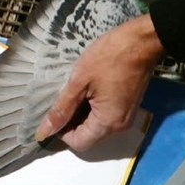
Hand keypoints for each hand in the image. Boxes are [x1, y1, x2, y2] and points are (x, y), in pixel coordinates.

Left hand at [35, 14, 163, 151]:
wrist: (140, 41)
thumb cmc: (109, 58)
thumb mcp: (80, 81)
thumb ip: (62, 109)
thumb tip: (44, 131)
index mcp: (108, 123)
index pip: (79, 143)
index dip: (62, 132)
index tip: (55, 111)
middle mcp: (119, 126)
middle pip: (89, 137)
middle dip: (71, 123)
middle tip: (63, 98)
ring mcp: (126, 116)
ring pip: (96, 127)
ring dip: (82, 114)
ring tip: (74, 92)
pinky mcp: (128, 106)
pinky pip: (106, 116)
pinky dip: (93, 108)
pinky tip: (87, 90)